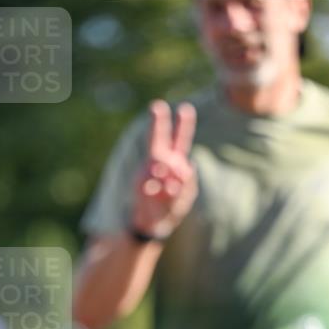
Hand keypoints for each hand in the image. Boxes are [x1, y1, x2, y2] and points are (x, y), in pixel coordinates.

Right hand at [130, 100, 197, 239]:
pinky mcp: (140, 184)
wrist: (154, 223)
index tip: (186, 108)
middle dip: (158, 122)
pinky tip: (160, 193)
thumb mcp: (186, 194)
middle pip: (158, 138)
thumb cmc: (172, 205)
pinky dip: (159, 189)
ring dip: (166, 174)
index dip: (183, 124)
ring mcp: (148, 171)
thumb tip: (183, 171)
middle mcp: (159, 161)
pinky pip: (152, 182)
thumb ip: (188, 181)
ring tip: (171, 188)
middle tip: (157, 106)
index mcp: (174, 160)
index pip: (180, 139)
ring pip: (159, 163)